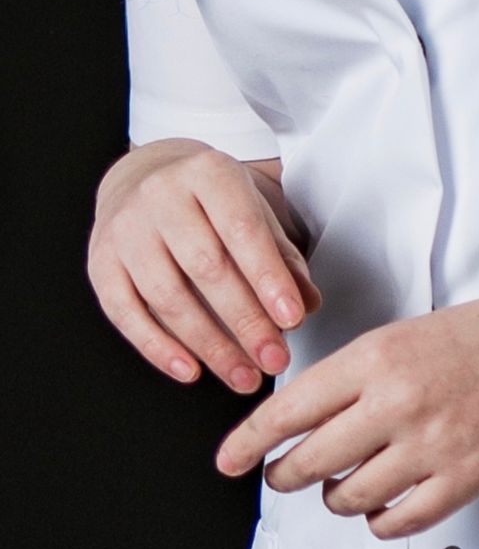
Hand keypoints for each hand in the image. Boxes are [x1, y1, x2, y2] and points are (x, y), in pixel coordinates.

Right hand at [88, 139, 322, 393]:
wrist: (143, 176)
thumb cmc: (207, 201)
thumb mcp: (249, 209)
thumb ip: (280, 255)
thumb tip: (307, 303)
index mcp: (207, 172)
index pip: (241, 228)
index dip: (268, 277)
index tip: (292, 319)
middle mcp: (161, 194)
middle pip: (206, 267)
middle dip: (245, 321)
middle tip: (274, 359)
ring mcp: (126, 228)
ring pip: (167, 296)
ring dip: (209, 345)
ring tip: (243, 375)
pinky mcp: (101, 261)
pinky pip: (127, 313)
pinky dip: (159, 348)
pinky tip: (191, 370)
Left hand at [215, 280, 478, 536]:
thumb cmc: (477, 337)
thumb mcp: (400, 335)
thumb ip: (351, 377)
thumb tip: (298, 419)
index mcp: (377, 356)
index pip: (292, 408)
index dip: (251, 441)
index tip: (229, 460)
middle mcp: (398, 401)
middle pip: (310, 461)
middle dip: (285, 475)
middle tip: (283, 475)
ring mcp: (431, 444)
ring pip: (348, 497)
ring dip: (335, 496)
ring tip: (345, 480)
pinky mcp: (462, 480)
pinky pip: (394, 522)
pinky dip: (377, 519)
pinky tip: (383, 500)